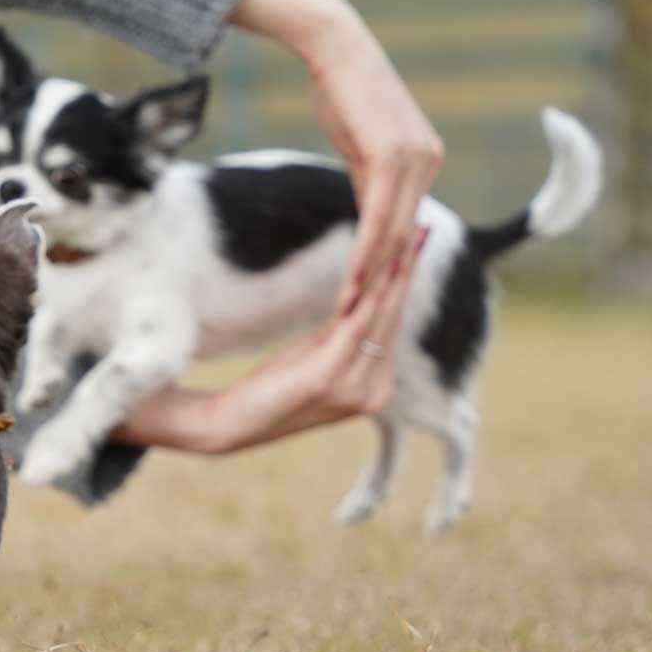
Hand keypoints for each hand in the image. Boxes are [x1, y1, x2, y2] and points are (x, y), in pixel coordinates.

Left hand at [111, 228, 427, 453]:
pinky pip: (356, 323)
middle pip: (392, 317)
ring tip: (406, 233)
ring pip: (379, 315)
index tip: (414, 246)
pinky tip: (380, 264)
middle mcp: (374, 392)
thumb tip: (359, 297)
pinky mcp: (331, 378)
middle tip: (422, 228)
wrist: (230, 423)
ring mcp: (356, 389)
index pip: (392, 327)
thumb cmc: (269, 388)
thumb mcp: (314, 356)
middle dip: (405, 270)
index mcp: (374, 390)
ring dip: (393, 271)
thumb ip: (341, 333)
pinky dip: (369, 290)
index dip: (402, 284)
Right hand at [228, 0, 443, 313]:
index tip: (364, 297)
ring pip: (393, 232)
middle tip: (357, 320)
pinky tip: (353, 278)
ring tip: (349, 310)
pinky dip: (367, 252)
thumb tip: (368, 210)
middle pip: (403, 235)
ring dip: (372, 277)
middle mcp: (428, 158)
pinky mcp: (394, 154)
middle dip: (380, 281)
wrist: (334, 44)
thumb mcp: (357, 142)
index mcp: (423, 158)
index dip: (384, 264)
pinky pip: (379, 217)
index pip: (403, 223)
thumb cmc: (338, 88)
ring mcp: (416, 157)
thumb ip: (368, 178)